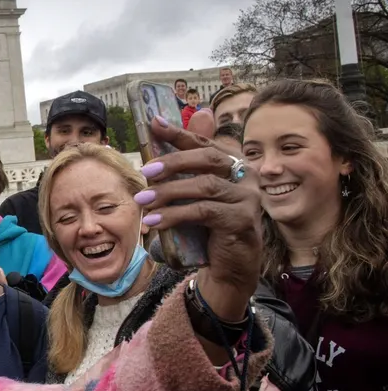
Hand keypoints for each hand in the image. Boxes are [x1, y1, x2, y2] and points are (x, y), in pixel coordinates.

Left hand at [140, 115, 261, 320]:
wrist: (229, 268)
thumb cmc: (208, 228)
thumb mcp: (193, 198)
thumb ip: (182, 172)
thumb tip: (160, 134)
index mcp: (235, 164)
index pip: (205, 143)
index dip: (180, 133)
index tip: (154, 123)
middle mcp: (247, 176)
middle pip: (208, 158)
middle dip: (173, 162)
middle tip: (144, 171)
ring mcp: (248, 198)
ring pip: (204, 186)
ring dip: (169, 192)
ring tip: (142, 202)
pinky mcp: (242, 221)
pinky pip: (204, 212)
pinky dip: (175, 215)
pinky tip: (154, 222)